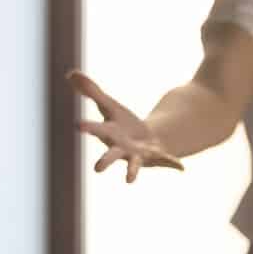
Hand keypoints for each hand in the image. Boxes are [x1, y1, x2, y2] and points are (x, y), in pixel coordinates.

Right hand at [69, 69, 184, 181]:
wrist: (141, 141)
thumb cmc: (120, 124)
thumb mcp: (108, 105)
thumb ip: (91, 91)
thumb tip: (71, 73)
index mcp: (109, 134)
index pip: (97, 128)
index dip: (88, 126)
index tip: (78, 125)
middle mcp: (120, 148)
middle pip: (111, 154)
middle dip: (105, 160)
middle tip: (96, 169)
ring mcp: (138, 156)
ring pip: (134, 165)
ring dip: (132, 171)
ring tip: (129, 180)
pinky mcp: (156, 158)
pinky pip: (165, 161)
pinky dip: (172, 164)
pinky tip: (182, 168)